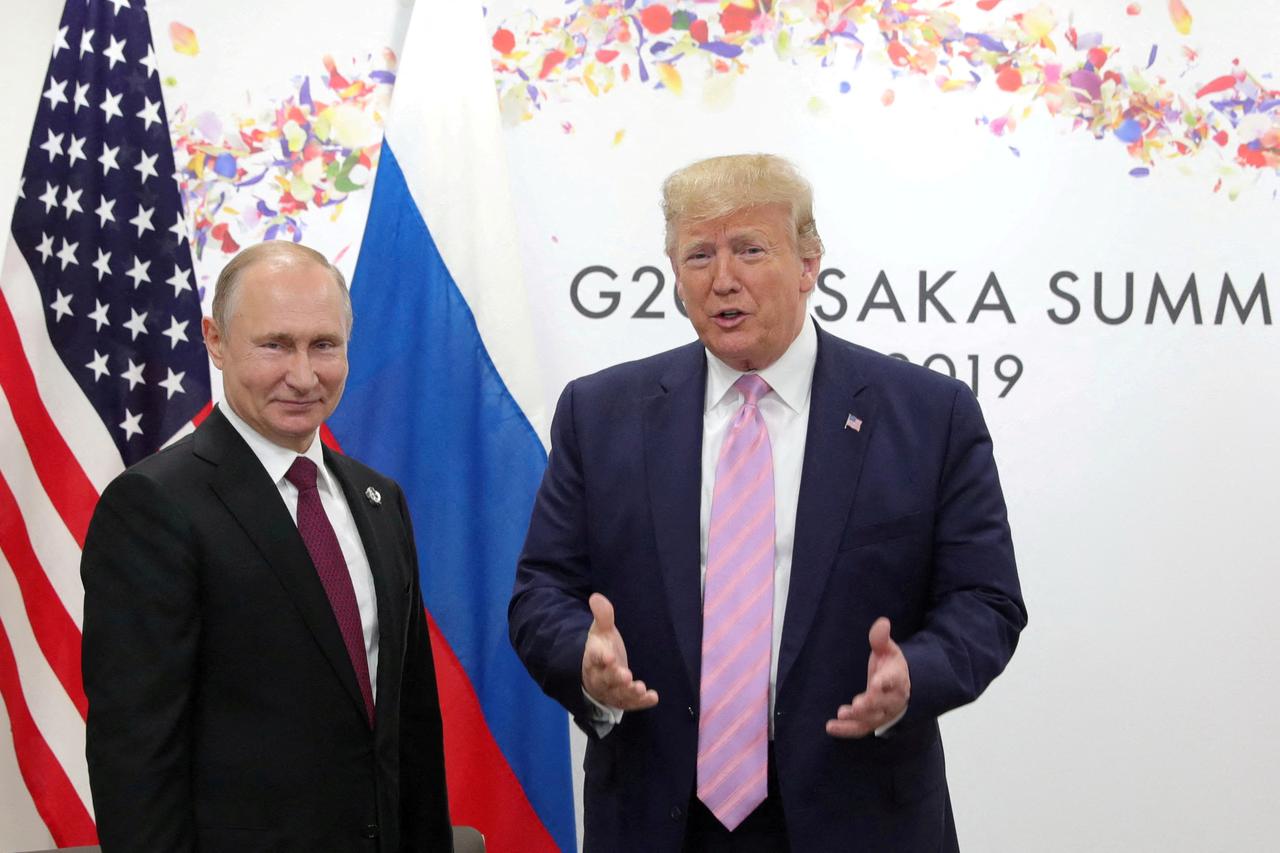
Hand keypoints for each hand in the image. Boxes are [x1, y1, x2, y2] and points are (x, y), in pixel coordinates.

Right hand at [581, 593, 658, 710]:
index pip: (594, 658)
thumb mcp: (601, 631)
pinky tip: (653, 698)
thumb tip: (596, 597)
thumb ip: (602, 616)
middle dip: (615, 678)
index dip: (601, 658)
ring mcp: (611, 690)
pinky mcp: (622, 699)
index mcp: (592, 658)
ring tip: (639, 688)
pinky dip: (641, 703)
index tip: (609, 656)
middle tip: (625, 675)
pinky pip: (630, 704)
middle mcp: (599, 677)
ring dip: (628, 692)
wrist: (599, 672)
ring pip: (617, 694)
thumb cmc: (602, 649)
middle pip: (605, 679)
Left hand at [826, 617, 909, 737]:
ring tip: (842, 714)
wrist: (902, 687)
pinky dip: (847, 730)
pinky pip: (860, 729)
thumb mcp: (888, 649)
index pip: (893, 681)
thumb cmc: (891, 666)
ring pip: (872, 719)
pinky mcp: (872, 722)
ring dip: (858, 718)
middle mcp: (893, 699)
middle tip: (856, 705)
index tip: (876, 683)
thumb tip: (882, 622)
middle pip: (883, 704)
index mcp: (897, 678)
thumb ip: (881, 639)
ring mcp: (883, 713)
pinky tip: (831, 727)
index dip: (884, 682)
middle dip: (870, 705)